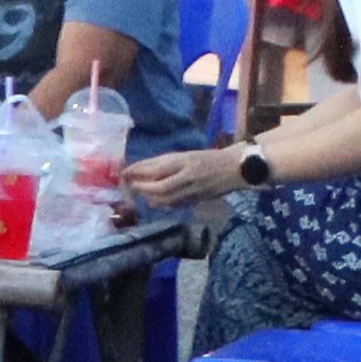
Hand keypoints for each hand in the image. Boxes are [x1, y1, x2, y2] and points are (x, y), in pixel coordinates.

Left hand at [120, 141, 254, 213]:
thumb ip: (162, 163)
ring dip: (150, 198)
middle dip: (142, 189)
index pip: (157, 169)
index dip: (138, 172)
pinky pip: (175, 205)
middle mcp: (189, 177)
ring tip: (143, 193)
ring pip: (166, 200)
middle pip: (160, 188)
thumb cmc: (206, 159)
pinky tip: (157, 199)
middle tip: (132, 186)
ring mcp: (194, 191)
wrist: (235, 169)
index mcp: (185, 162)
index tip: (125, 173)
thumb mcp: (184, 156)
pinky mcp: (197, 201)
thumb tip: (137, 169)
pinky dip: (162, 203)